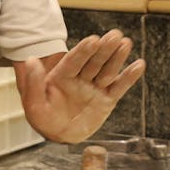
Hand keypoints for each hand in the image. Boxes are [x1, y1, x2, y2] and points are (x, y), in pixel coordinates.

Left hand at [18, 30, 145, 143]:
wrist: (58, 135)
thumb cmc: (43, 118)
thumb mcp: (33, 103)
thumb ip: (34, 83)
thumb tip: (30, 60)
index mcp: (62, 75)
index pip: (74, 60)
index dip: (83, 50)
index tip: (93, 39)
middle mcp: (80, 78)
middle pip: (94, 61)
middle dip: (104, 48)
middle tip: (115, 34)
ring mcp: (94, 87)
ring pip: (108, 70)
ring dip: (117, 57)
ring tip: (126, 43)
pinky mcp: (106, 100)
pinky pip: (119, 87)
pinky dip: (129, 77)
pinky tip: (139, 64)